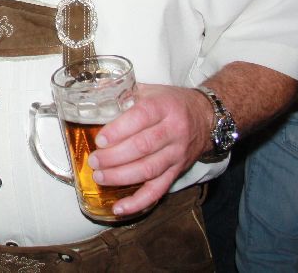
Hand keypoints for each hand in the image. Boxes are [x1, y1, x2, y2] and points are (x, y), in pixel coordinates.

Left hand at [87, 83, 212, 215]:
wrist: (206, 117)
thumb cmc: (171, 102)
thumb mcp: (150, 90)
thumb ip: (123, 92)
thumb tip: (92, 92)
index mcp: (164, 106)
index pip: (141, 117)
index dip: (119, 130)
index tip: (100, 139)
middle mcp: (173, 131)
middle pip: (143, 146)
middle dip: (115, 157)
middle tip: (94, 160)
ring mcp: (177, 154)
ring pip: (149, 169)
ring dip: (122, 176)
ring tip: (100, 177)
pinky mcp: (177, 172)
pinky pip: (158, 190)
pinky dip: (138, 202)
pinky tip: (119, 208)